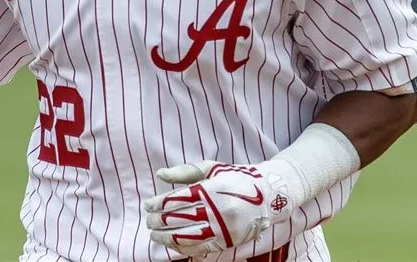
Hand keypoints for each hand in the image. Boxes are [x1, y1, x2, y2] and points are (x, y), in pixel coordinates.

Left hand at [144, 160, 294, 256]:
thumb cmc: (236, 178)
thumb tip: (160, 175)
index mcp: (211, 189)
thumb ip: (185, 172)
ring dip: (166, 238)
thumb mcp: (212, 168)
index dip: (158, 204)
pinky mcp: (228, 240)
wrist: (268, 195)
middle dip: (158, 221)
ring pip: (186, 237)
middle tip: (149, 221)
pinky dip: (183, 248)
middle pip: (178, 219)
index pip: (176, 200)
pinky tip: (173, 244)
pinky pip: (200, 248)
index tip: (148, 205)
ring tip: (155, 235)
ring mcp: (222, 227)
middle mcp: (216, 209)